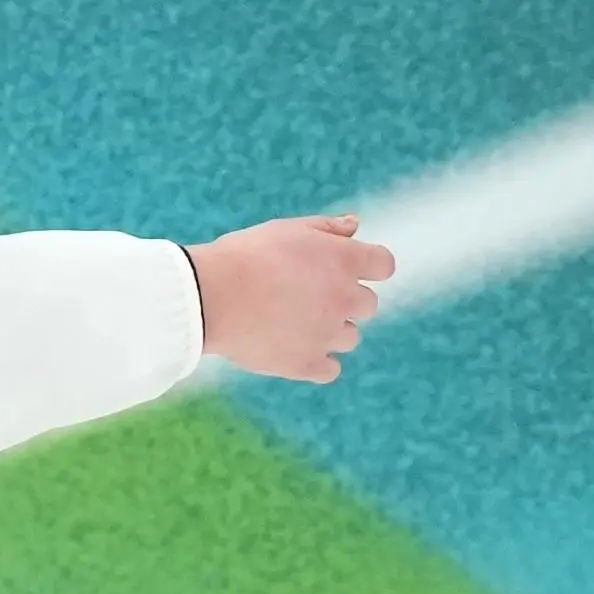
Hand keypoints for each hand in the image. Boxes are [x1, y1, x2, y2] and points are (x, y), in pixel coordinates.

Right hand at [187, 213, 392, 385]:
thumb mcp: (287, 229)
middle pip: (368, 305)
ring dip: (331, 330)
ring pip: (350, 337)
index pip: (384, 264)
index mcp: (343, 261)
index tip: (346, 268)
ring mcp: (328, 334)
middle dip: (345, 299)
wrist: (209, 297)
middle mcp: (344, 298)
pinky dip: (317, 360)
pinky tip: (293, 347)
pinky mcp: (308, 364)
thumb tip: (355, 224)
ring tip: (291, 321)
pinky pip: (330, 369)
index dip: (369, 266)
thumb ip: (327, 227)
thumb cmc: (244, 256)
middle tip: (307, 294)